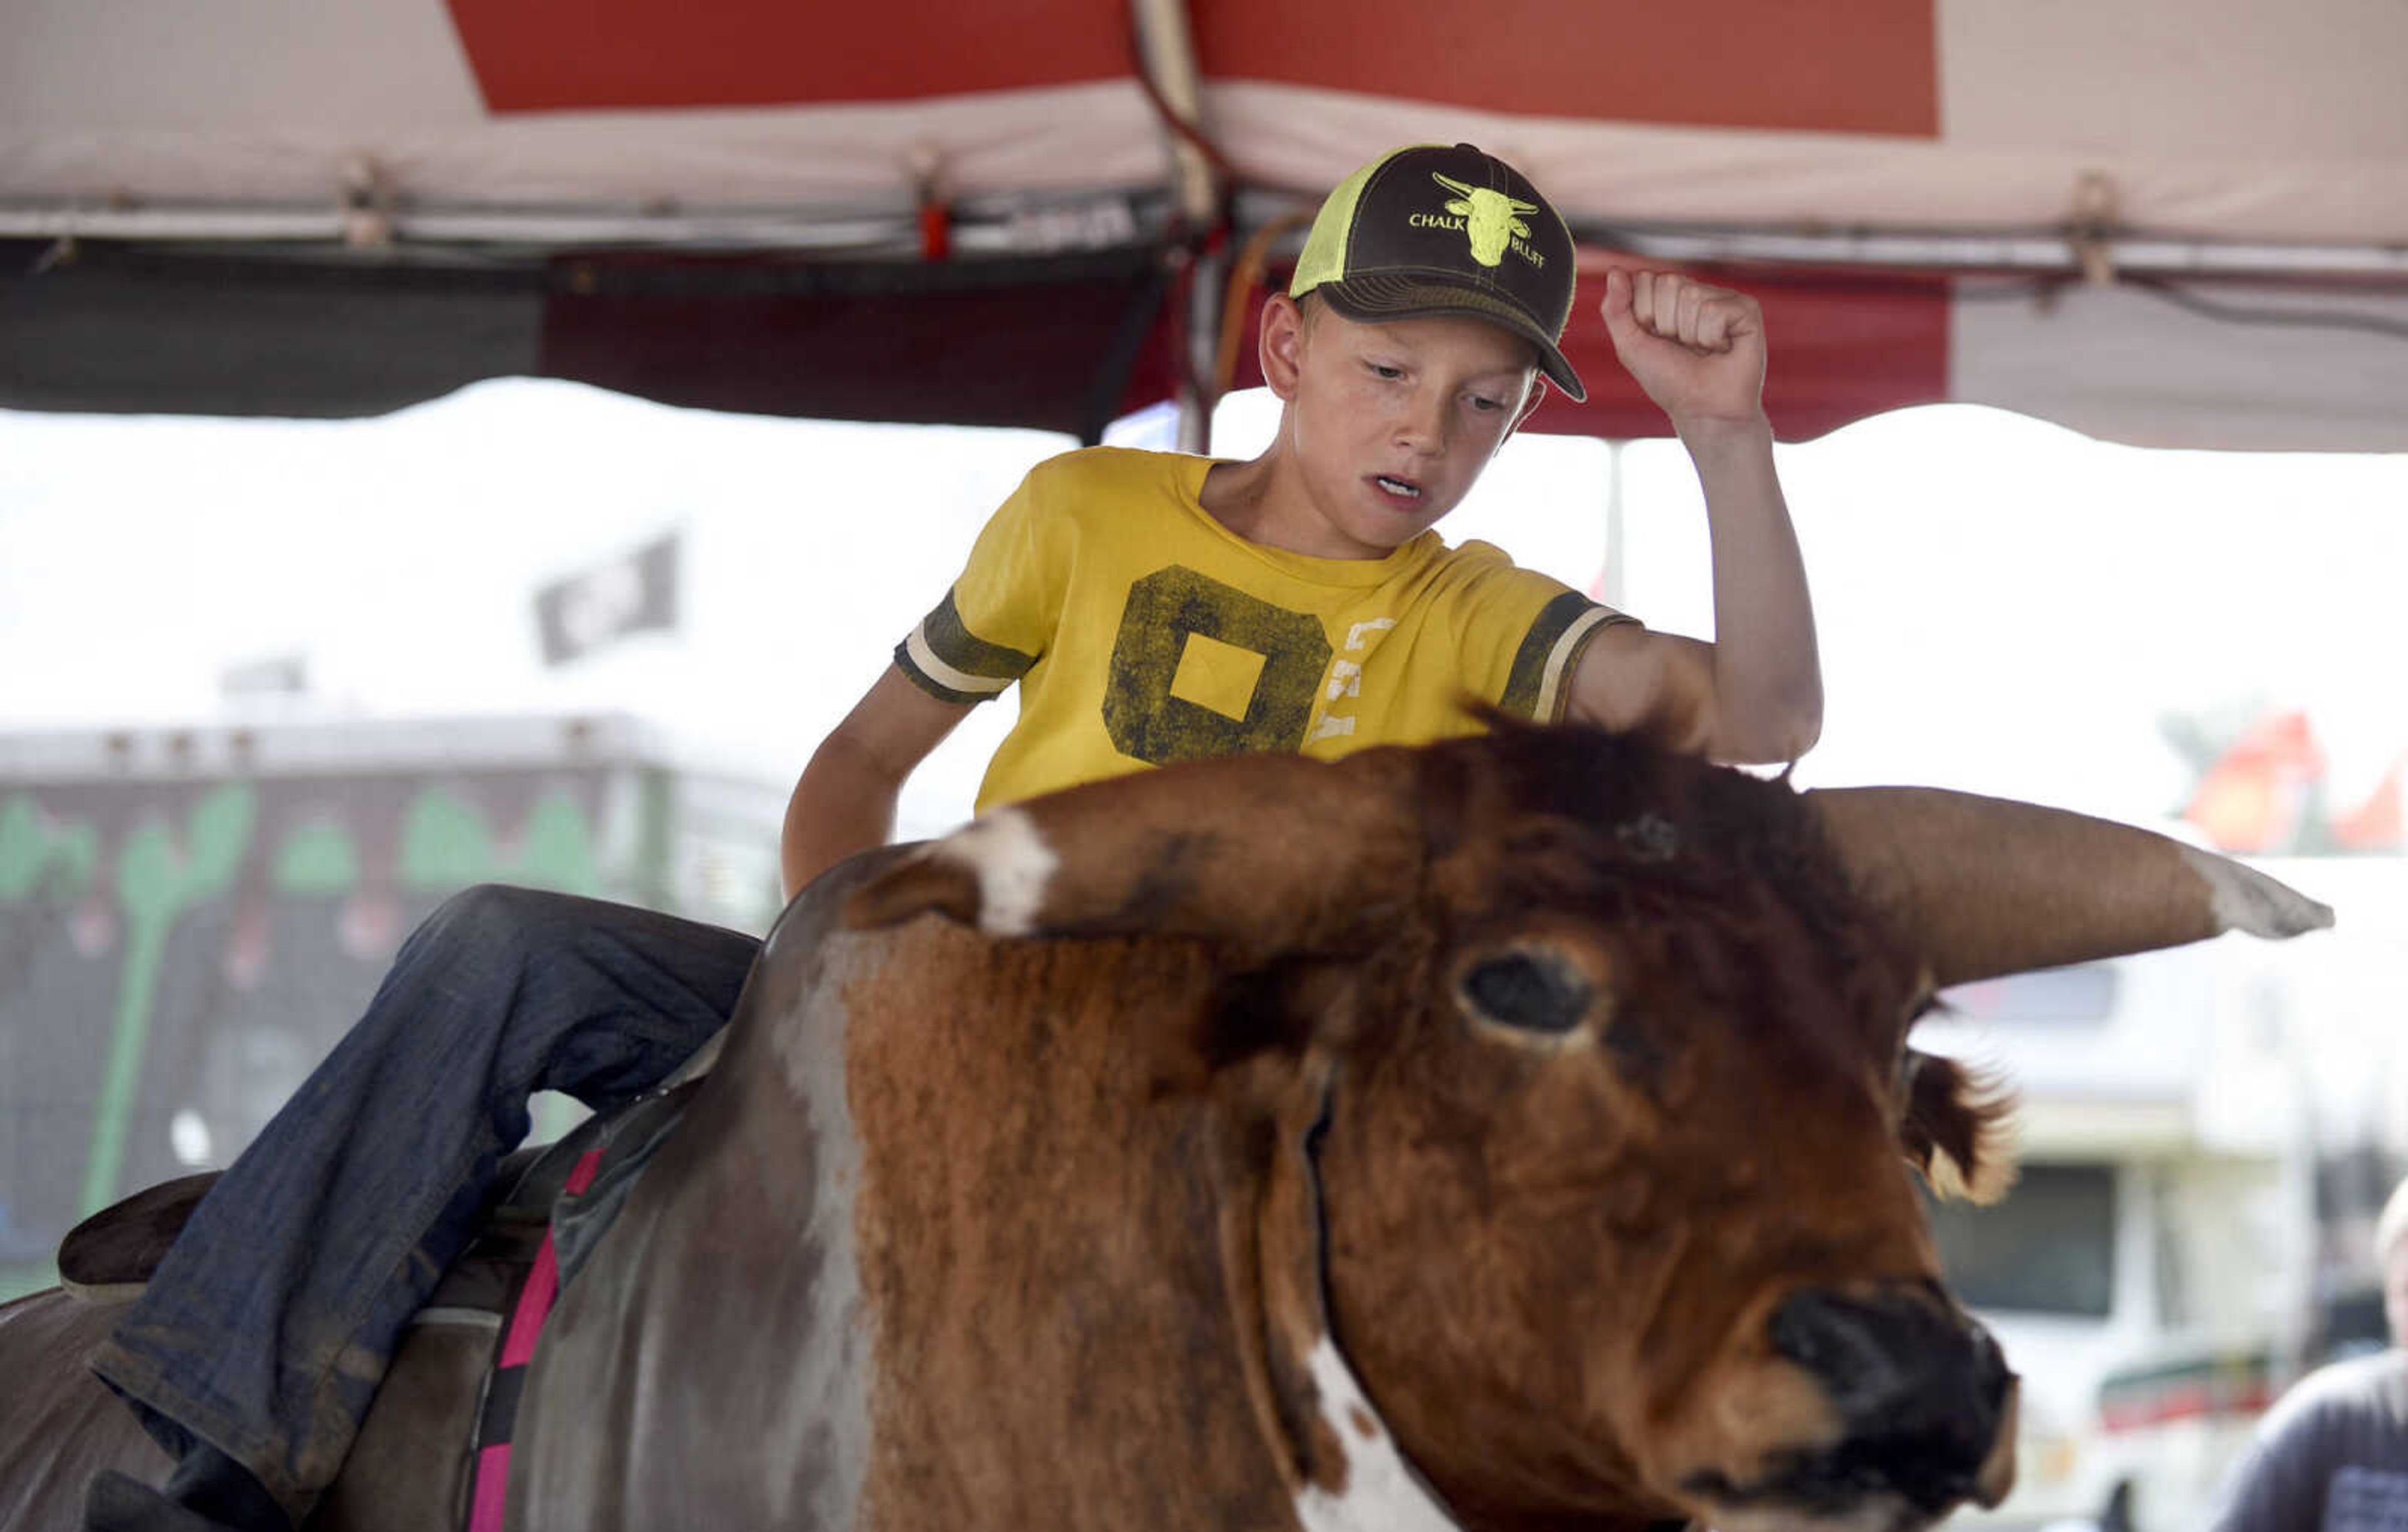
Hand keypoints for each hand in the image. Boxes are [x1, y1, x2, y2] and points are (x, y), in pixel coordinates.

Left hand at [1600, 268, 1768, 432]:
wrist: (1703, 409)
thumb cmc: (1670, 380)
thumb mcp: (1630, 346)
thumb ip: (1615, 309)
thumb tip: (1614, 271)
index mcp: (1667, 297)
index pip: (1644, 279)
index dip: (1644, 315)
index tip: (1657, 339)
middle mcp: (1694, 292)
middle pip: (1667, 282)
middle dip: (1666, 323)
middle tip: (1682, 347)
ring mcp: (1721, 298)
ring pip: (1691, 295)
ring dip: (1690, 334)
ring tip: (1703, 350)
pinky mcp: (1746, 308)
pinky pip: (1715, 309)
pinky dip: (1712, 338)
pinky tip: (1722, 349)